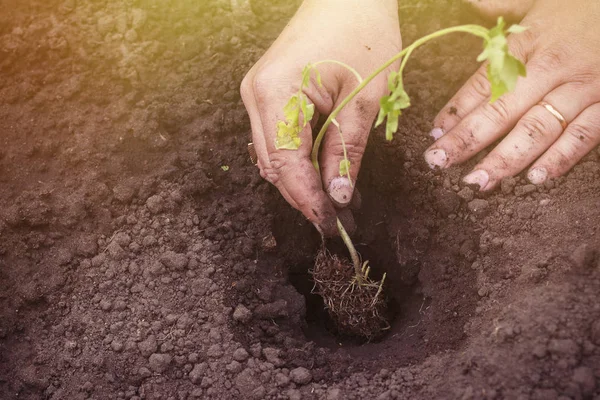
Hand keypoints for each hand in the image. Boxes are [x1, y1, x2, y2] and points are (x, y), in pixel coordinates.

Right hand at [241, 0, 400, 235]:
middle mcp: (256, 96)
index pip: (286, 165)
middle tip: (339, 220)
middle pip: (274, 166)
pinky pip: (278, 139)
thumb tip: (339, 196)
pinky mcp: (268, 94)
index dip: (308, 200)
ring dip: (302, 181)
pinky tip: (324, 173)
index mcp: (276, 92)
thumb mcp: (364, 96)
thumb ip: (347, 149)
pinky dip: (299, 161)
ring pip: (273, 157)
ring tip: (338, 201)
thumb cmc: (361, 29)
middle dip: (305, 196)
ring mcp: (258, 94)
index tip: (331, 225)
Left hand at [425, 0, 599, 188]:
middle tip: (439, 162)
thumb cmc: (582, 9)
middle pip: (502, 110)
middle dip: (467, 140)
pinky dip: (561, 158)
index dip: (455, 110)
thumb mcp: (538, 3)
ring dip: (505, 159)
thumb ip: (500, 8)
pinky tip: (536, 177)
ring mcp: (582, 88)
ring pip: (538, 129)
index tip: (435, 133)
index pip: (483, 82)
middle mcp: (551, 67)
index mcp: (528, 43)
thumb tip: (467, 3)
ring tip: (478, 181)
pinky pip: (583, 136)